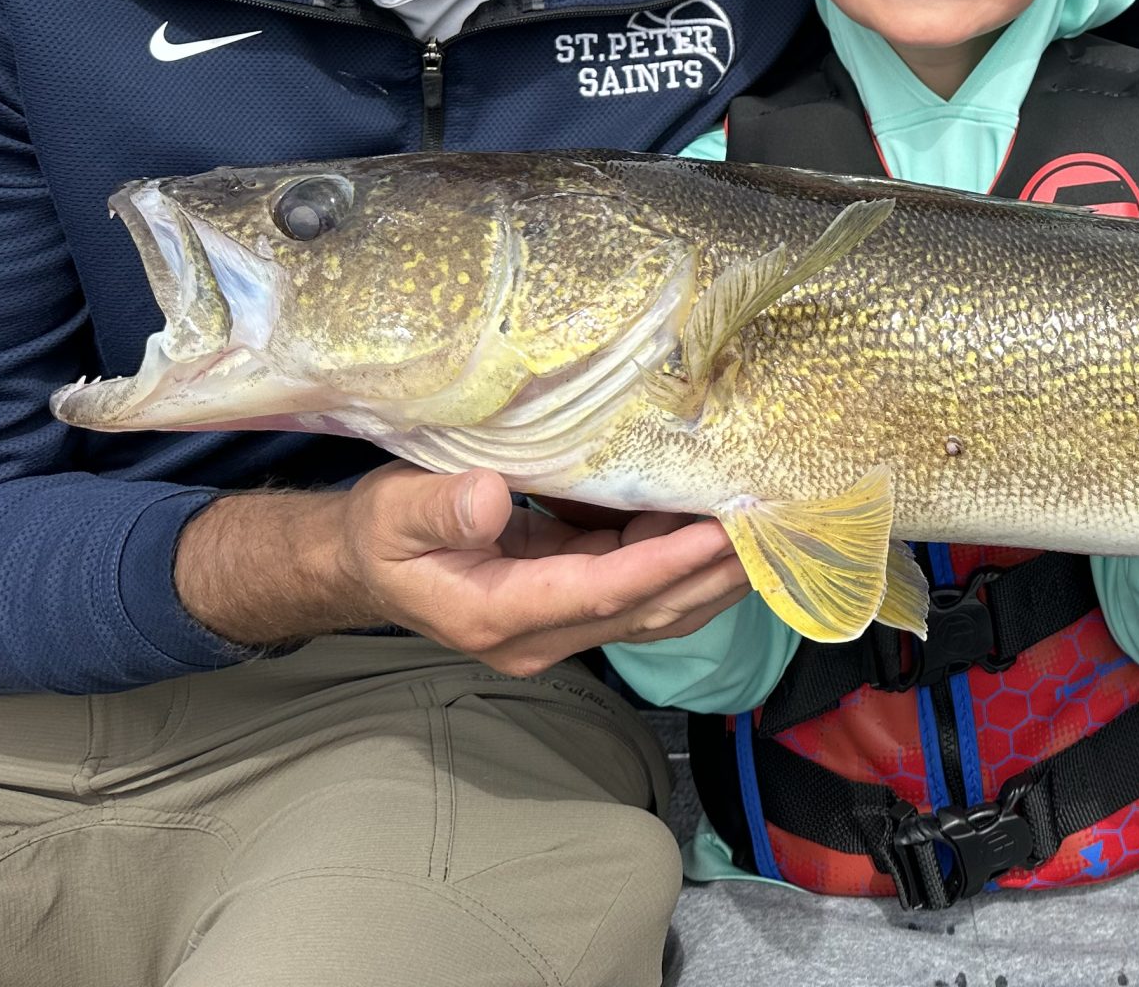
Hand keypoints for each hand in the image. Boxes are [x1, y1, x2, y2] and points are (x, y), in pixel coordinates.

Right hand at [176, 465, 754, 676]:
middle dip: (713, 572)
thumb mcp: (392, 512)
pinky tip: (720, 525)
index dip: (663, 565)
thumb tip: (492, 500)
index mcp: (497, 615)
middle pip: (647, 611)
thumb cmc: (379, 535)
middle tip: (772, 525)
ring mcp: (560, 629)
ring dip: (713, 573)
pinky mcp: (574, 607)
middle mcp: (539, 637)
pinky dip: (685, 564)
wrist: (365, 564)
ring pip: (656, 610)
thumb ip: (440, 509)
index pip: (600, 594)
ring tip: (769, 527)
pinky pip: (644, 593)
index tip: (718, 532)